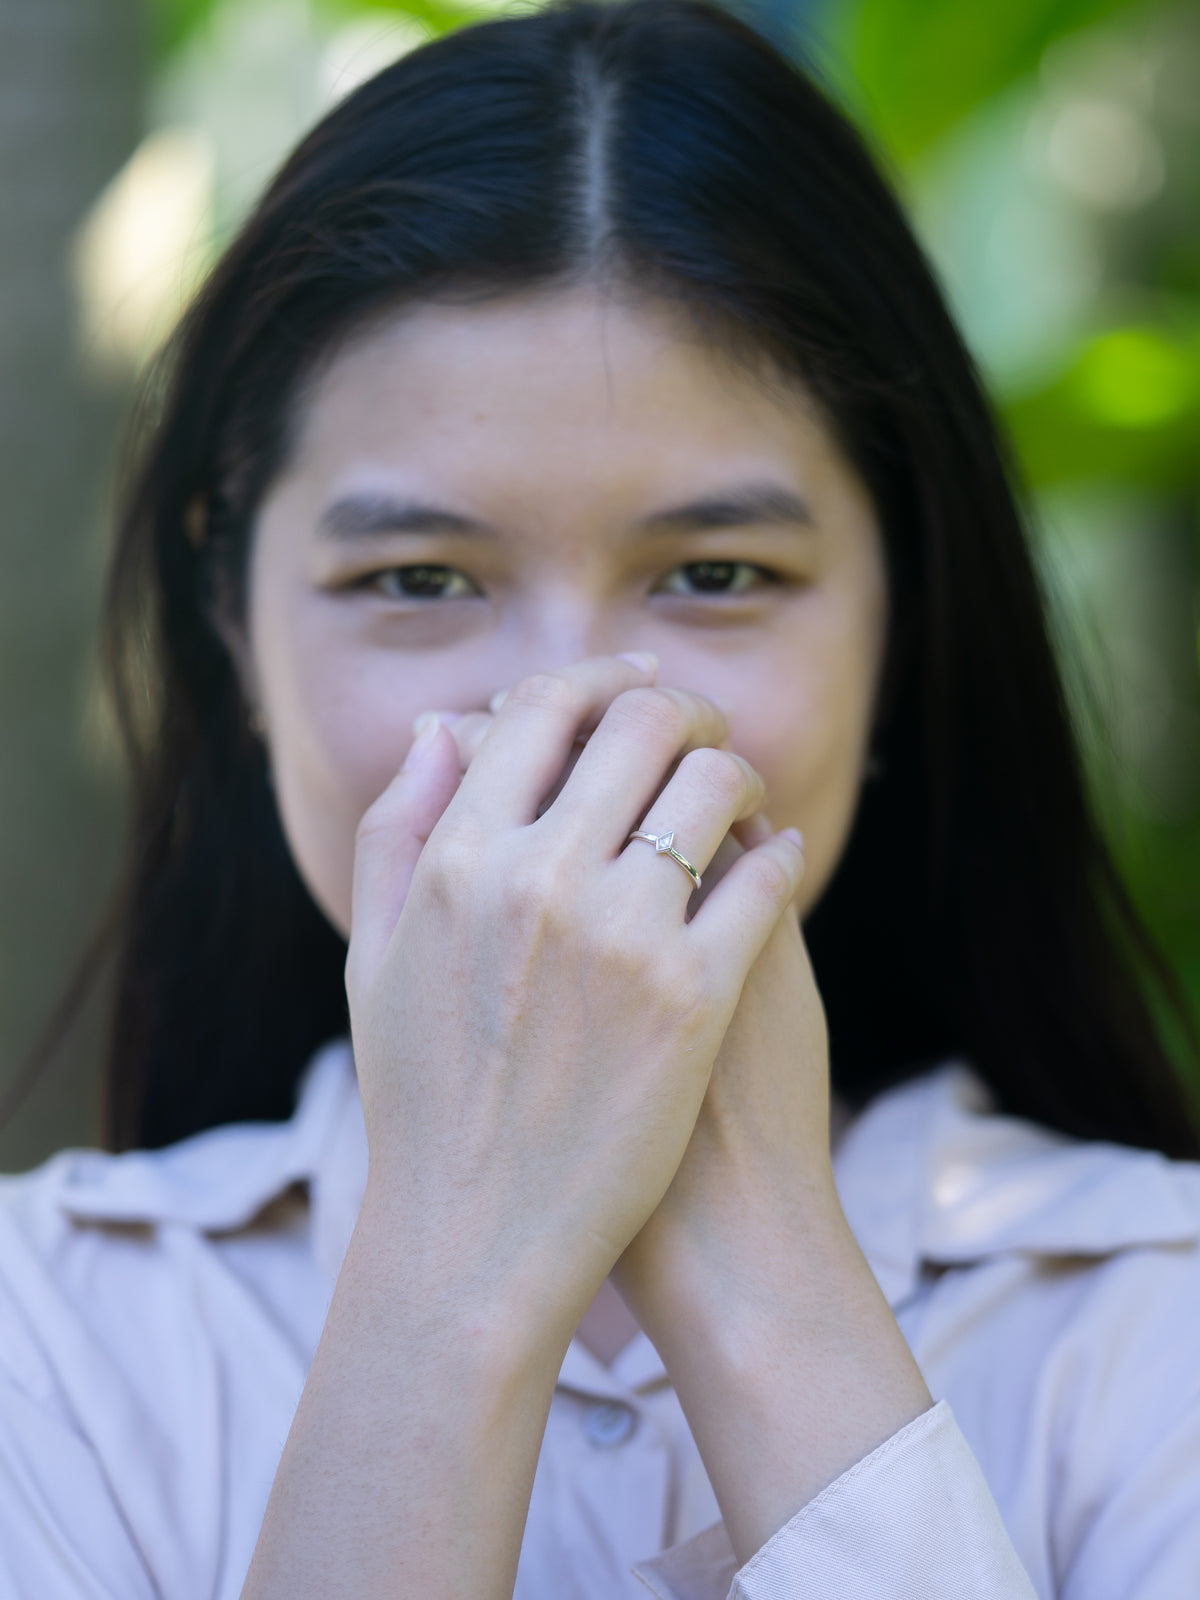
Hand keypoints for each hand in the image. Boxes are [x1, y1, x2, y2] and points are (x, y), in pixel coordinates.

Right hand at [344, 655, 807, 1344]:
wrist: (480, 1237)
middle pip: (638, 726)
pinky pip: (766, 878)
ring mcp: (622, 936)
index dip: (597, 681)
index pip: (539, 710)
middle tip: (704, 730)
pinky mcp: (695, 997)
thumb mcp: (376, 959)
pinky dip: (781, 852)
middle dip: (684, 709)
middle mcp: (537, 879)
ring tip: (742, 792)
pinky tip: (780, 858)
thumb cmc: (424, 1099)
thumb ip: (394, 833)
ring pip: (713, 785)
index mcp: (457, 861)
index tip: (635, 687)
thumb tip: (436, 729)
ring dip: (739, 769)